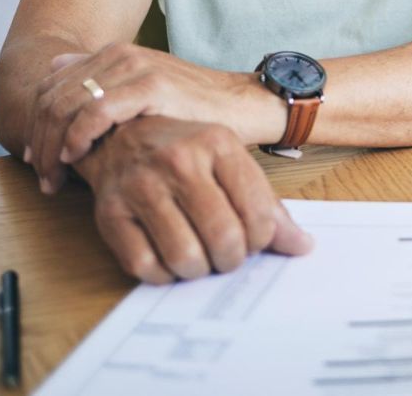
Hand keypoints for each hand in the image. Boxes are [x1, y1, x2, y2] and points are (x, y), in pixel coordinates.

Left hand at [26, 43, 281, 192]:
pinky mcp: (152, 85)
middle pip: (51, 98)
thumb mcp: (141, 91)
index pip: (50, 88)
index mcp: (111, 55)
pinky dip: (78, 136)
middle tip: (43, 177)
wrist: (240, 105)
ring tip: (56, 177)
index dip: (34, 126)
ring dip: (53, 147)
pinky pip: (97, 111)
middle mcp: (119, 55)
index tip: (36, 160)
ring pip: (67, 105)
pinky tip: (76, 157)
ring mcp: (135, 68)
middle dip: (40, 142)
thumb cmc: (191, 109)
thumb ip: (100, 80)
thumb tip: (55, 67)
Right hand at [72, 116, 312, 282]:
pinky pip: (144, 266)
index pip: (258, 211)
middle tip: (229, 255)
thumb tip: (302, 246)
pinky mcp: (109, 213)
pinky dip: (163, 275)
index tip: (255, 241)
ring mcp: (140, 186)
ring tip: (201, 258)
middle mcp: (178, 161)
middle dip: (232, 259)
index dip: (263, 239)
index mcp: (218, 143)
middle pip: (223, 237)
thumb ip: (267, 204)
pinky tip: (170, 260)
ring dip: (199, 270)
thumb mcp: (232, 163)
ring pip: (185, 257)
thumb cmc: (186, 154)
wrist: (121, 136)